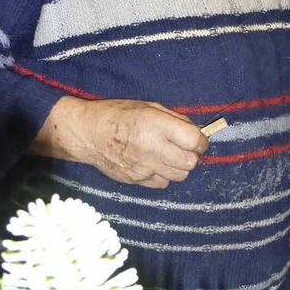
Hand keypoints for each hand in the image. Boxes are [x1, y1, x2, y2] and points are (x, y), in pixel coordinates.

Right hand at [31, 96, 208, 188]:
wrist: (88, 133)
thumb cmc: (118, 114)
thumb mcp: (148, 106)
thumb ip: (174, 119)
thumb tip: (196, 132)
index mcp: (156, 125)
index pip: (194, 140)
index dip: (201, 141)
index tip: (198, 140)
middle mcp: (152, 148)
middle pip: (190, 162)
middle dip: (191, 155)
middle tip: (183, 147)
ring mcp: (144, 167)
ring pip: (179, 176)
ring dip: (179, 166)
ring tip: (169, 155)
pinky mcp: (136, 180)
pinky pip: (163, 184)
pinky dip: (164, 175)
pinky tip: (155, 164)